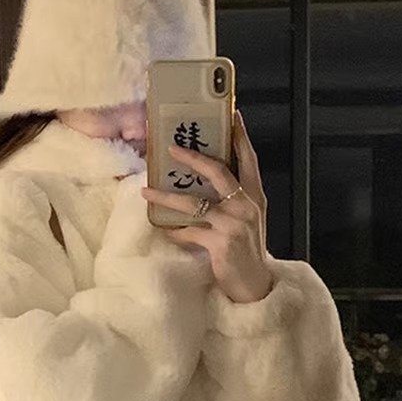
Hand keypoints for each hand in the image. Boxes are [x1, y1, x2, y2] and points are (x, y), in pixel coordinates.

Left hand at [140, 110, 273, 303]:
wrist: (255, 285)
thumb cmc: (246, 250)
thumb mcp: (247, 220)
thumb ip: (233, 199)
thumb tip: (204, 182)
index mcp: (255, 196)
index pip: (248, 159)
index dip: (240, 136)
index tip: (232, 114)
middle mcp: (247, 205)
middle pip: (219, 171)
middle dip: (193, 157)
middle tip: (170, 148)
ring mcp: (234, 224)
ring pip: (195, 202)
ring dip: (167, 196)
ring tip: (146, 190)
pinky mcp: (221, 243)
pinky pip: (189, 231)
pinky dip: (174, 231)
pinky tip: (163, 229)